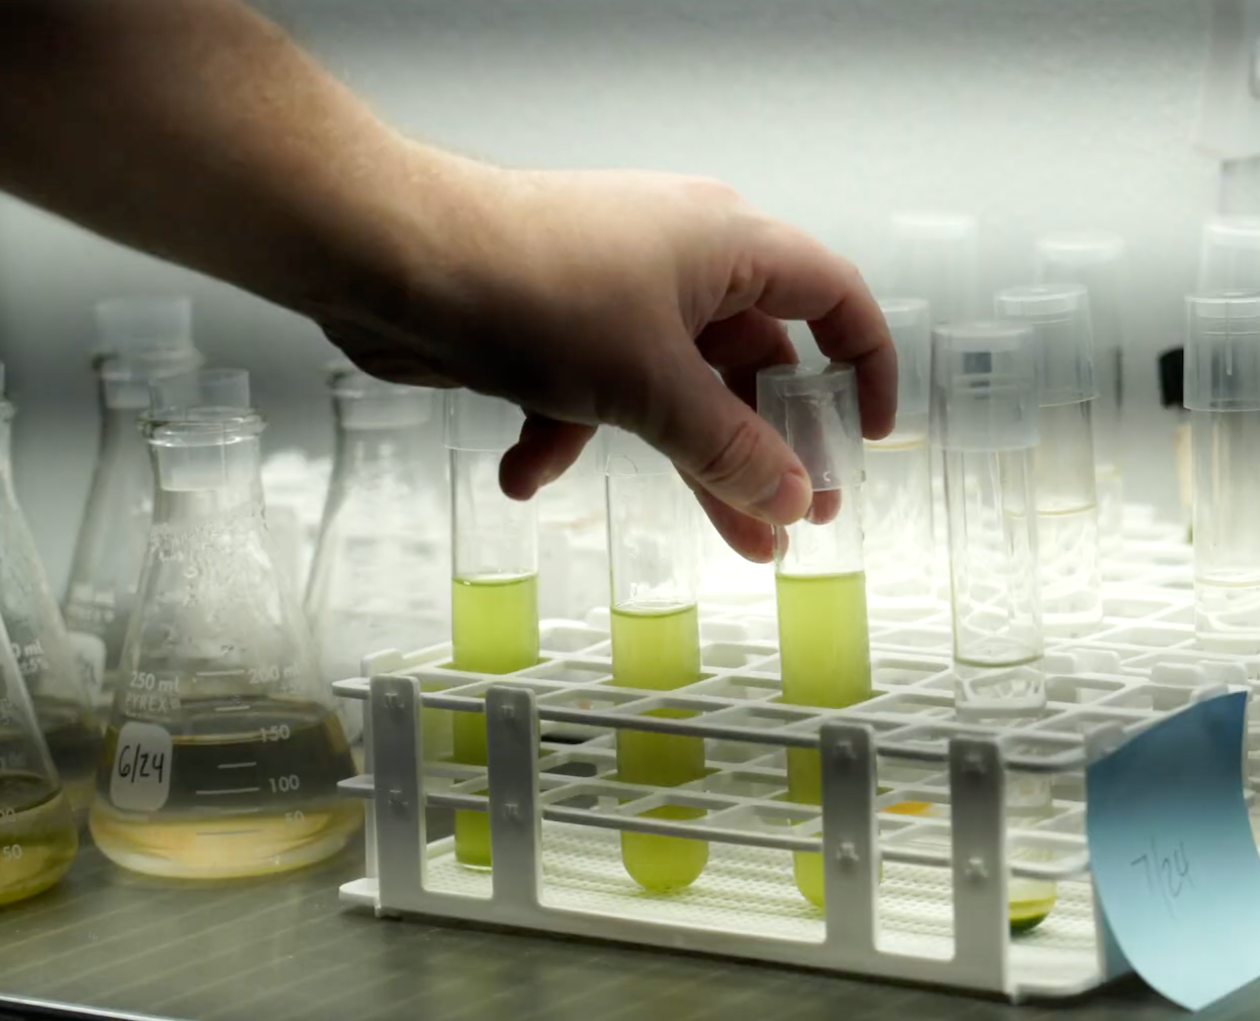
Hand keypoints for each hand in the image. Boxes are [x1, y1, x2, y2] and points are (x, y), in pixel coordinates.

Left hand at [323, 147, 894, 561]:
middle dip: (769, 445)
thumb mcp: (652, 386)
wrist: (390, 257)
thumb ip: (730, 449)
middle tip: (793, 516)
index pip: (833, 299)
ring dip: (686, 459)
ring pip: (677, 390)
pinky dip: (571, 434)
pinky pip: (596, 391)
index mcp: (729, 247)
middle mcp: (682, 264)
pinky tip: (529, 472)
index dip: (865, 366)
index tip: (868, 437)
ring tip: (719, 533)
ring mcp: (618, 296)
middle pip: (755, 364)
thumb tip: (793, 497)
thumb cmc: (532, 286)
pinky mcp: (559, 328)